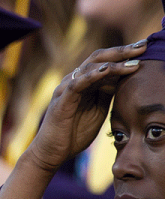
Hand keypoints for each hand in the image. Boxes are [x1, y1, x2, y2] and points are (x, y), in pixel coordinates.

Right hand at [23, 42, 144, 172]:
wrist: (52, 152)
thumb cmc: (74, 133)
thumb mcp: (97, 110)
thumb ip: (106, 94)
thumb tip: (124, 80)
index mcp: (84, 83)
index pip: (106, 61)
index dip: (125, 54)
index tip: (146, 49)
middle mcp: (74, 80)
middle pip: (99, 57)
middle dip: (122, 51)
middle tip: (143, 46)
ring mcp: (67, 88)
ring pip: (90, 67)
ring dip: (114, 63)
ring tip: (134, 62)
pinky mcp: (62, 100)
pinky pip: (78, 83)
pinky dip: (92, 75)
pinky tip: (107, 70)